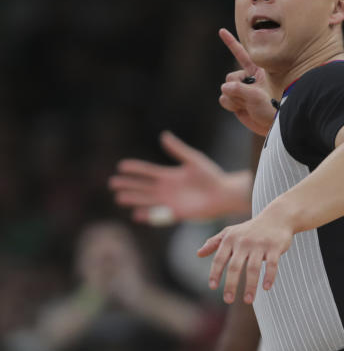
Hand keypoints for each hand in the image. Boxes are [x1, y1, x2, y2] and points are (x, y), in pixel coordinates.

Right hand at [110, 131, 239, 223]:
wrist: (224, 194)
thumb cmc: (211, 176)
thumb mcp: (193, 160)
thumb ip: (178, 150)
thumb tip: (163, 136)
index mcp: (170, 175)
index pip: (148, 171)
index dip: (135, 169)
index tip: (121, 166)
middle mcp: (167, 189)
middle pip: (143, 186)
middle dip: (128, 185)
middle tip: (112, 183)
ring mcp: (170, 201)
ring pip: (147, 200)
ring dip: (134, 199)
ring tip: (119, 197)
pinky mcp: (176, 213)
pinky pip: (159, 214)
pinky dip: (148, 215)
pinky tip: (136, 214)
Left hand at [198, 213, 290, 303]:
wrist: (277, 217)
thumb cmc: (251, 228)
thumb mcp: (231, 232)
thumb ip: (214, 243)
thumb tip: (198, 254)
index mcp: (231, 239)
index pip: (219, 258)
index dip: (215, 273)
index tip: (213, 287)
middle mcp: (244, 242)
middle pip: (235, 267)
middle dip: (231, 285)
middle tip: (228, 300)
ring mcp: (260, 244)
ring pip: (253, 268)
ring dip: (251, 286)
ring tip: (248, 301)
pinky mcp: (275, 247)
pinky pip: (272, 265)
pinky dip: (269, 277)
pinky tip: (266, 288)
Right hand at [219, 29, 274, 135]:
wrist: (275, 125)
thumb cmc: (275, 108)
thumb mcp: (259, 96)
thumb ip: (240, 89)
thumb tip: (224, 88)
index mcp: (258, 71)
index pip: (242, 54)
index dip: (231, 42)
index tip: (221, 30)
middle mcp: (248, 79)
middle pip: (230, 76)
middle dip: (236, 87)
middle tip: (251, 97)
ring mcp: (241, 91)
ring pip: (225, 89)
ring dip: (234, 98)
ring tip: (249, 105)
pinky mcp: (236, 102)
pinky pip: (224, 99)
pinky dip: (231, 105)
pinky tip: (242, 109)